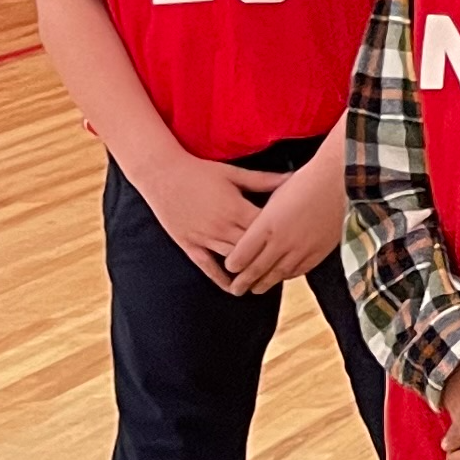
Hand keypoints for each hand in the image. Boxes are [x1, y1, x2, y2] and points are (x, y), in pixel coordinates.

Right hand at [134, 152, 288, 287]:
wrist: (161, 174)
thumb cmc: (200, 171)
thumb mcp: (234, 174)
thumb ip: (264, 180)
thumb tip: (293, 177)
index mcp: (235, 208)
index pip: (266, 229)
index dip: (282, 236)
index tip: (298, 241)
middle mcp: (221, 226)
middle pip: (252, 249)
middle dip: (269, 257)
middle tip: (288, 266)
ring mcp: (204, 238)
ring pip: (232, 260)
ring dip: (249, 270)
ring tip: (268, 281)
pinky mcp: (189, 245)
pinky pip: (206, 266)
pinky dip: (220, 278)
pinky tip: (232, 288)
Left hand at [218, 153, 343, 292]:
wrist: (339, 182)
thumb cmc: (304, 183)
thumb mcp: (273, 196)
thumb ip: (260, 218)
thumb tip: (249, 232)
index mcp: (266, 225)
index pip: (241, 255)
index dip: (233, 265)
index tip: (230, 267)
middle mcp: (281, 241)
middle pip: (256, 270)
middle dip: (243, 282)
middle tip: (236, 289)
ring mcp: (301, 249)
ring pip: (276, 275)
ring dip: (264, 284)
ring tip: (255, 289)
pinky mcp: (318, 252)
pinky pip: (298, 271)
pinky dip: (286, 276)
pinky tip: (281, 277)